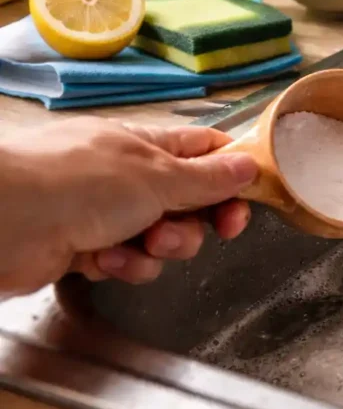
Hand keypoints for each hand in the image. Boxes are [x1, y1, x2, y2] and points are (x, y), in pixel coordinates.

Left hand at [0, 118, 258, 294]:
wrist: (3, 222)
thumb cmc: (80, 184)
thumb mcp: (157, 177)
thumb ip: (207, 179)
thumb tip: (250, 164)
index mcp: (148, 144)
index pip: (205, 152)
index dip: (233, 176)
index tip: (248, 201)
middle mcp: (130, 176)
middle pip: (190, 203)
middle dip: (194, 225)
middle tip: (196, 232)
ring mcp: (107, 213)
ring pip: (163, 238)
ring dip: (158, 248)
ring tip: (139, 245)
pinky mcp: (87, 248)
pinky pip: (129, 261)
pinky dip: (123, 264)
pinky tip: (103, 260)